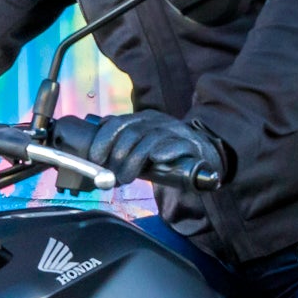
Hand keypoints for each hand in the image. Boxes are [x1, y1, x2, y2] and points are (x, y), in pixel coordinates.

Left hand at [71, 110, 227, 192]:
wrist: (202, 152)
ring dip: (135, 160)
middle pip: (132, 133)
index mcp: (143, 119)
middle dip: (118, 155)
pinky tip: (157, 159)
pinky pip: (177, 145)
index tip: (95, 158)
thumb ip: (121, 144)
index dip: (104, 139)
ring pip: (151, 140)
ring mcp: (175, 131)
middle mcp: (157, 121)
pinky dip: (166, 151)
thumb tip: (95, 146)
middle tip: (114, 176)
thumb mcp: (142, 145)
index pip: (119, 123)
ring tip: (127, 178)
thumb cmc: (166, 151)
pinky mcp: (191, 145)